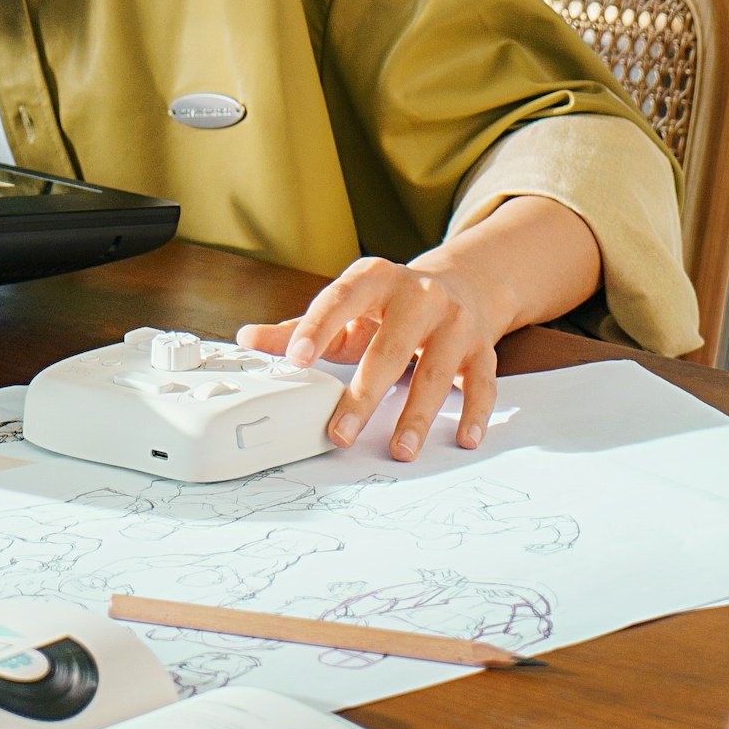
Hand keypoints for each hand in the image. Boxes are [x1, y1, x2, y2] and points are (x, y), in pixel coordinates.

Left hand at [238, 255, 501, 461]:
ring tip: (399, 449)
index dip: (317, 328)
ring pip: (437, 371)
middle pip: (389, 348)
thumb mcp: (346, 308)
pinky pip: (482, 382)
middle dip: (365, 394)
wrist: (460, 283)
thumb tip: (247, 338)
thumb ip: (298, 328)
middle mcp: (418, 295)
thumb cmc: (389, 305)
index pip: (340, 300)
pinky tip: (464, 437)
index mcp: (374, 280)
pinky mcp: (482, 346)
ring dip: (417, 413)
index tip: (296, 359)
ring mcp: (453, 321)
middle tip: (341, 433)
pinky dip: (475, 411)